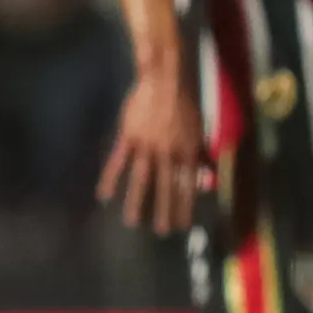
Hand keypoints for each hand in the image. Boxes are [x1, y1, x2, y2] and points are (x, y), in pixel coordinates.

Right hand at [96, 63, 207, 236]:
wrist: (166, 80)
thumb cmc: (186, 105)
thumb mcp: (200, 131)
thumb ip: (203, 157)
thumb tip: (208, 181)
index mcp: (188, 151)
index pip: (188, 185)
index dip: (185, 206)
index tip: (183, 225)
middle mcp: (168, 152)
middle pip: (166, 187)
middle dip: (164, 211)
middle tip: (161, 232)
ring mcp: (147, 146)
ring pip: (141, 179)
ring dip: (137, 201)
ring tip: (132, 222)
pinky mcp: (129, 137)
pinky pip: (118, 161)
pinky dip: (110, 179)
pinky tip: (104, 195)